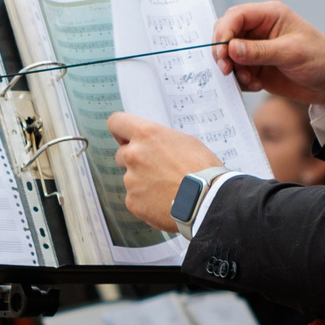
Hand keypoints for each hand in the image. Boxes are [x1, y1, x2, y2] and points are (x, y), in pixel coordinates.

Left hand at [108, 113, 219, 232]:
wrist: (208, 201)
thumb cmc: (203, 170)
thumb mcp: (186, 141)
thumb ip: (161, 140)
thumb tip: (153, 144)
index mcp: (146, 135)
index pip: (116, 123)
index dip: (121, 131)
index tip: (124, 138)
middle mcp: (133, 155)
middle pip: (121, 154)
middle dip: (135, 160)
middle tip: (156, 169)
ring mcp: (130, 180)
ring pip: (130, 178)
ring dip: (143, 182)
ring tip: (167, 188)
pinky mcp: (132, 202)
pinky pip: (134, 198)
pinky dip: (146, 201)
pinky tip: (164, 201)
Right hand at [211, 1, 324, 104]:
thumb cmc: (320, 59)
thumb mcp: (291, 53)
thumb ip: (259, 51)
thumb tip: (230, 48)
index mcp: (269, 15)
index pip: (236, 16)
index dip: (224, 32)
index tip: (222, 52)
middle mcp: (259, 29)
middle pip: (226, 33)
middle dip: (223, 52)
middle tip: (226, 69)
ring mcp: (256, 48)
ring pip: (229, 55)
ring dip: (234, 70)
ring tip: (250, 82)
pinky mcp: (256, 66)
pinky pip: (237, 71)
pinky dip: (241, 80)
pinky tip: (256, 86)